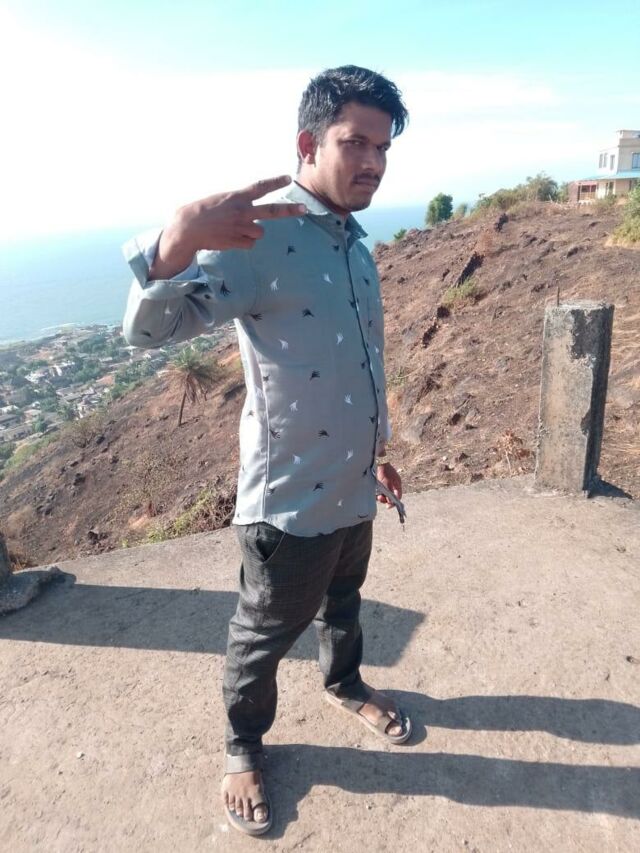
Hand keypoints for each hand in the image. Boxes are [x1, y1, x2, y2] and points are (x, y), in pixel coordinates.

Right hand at [150, 175, 305, 278]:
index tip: (288, 178)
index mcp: (237, 197)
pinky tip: (230, 238)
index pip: (260, 187)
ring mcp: (242, 228)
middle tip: (304, 208)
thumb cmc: (202, 212)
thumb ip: (238, 202)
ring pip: (259, 232)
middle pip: (272, 211)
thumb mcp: (221, 199)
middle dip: (289, 210)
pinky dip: (244, 242)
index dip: (275, 182)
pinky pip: (250, 243)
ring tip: (234, 229)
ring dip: (251, 232)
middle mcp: (242, 211)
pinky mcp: (238, 242)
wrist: (188, 229)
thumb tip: (251, 209)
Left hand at [376, 462, 401, 508]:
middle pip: (391, 497)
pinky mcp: (381, 483)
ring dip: (381, 497)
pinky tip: (375, 492)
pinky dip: (378, 493)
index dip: (394, 503)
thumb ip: (389, 491)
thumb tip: (390, 502)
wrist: (377, 461)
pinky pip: (381, 491)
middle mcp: (393, 485)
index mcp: (397, 484)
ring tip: (377, 496)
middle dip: (386, 499)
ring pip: (385, 495)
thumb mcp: (387, 482)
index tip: (388, 506)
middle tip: (380, 498)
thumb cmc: (383, 470)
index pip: (398, 497)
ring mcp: (387, 484)